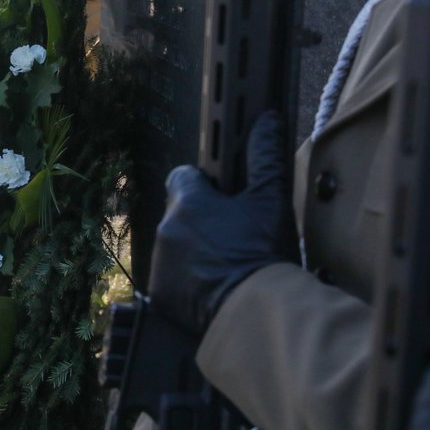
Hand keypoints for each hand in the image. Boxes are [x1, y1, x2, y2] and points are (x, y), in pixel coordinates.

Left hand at [148, 111, 296, 334]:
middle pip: (179, 214)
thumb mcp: (270, 200)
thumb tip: (265, 119)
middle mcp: (165, 228)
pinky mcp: (159, 295)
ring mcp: (159, 263)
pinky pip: (170, 280)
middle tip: (233, 237)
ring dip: (193, 251)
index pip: (183, 176)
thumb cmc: (264, 251)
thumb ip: (264, 156)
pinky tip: (214, 288)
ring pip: (174, 247)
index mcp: (188, 202)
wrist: (255, 311)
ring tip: (226, 266)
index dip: (204, 185)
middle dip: (201, 221)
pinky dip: (186, 282)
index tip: (223, 199)